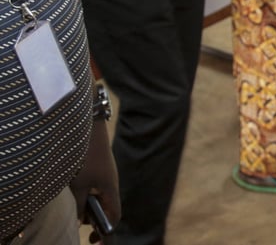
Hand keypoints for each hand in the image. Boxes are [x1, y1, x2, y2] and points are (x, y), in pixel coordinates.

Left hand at [71, 118, 119, 241]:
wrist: (90, 128)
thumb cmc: (85, 157)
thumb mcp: (78, 185)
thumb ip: (78, 206)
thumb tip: (78, 222)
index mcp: (110, 189)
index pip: (114, 215)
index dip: (106, 230)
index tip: (95, 241)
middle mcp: (111, 183)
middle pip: (106, 207)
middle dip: (94, 218)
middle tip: (80, 224)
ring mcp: (105, 175)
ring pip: (99, 196)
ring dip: (88, 204)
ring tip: (74, 203)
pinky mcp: (99, 168)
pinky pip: (95, 187)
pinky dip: (86, 193)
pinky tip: (75, 190)